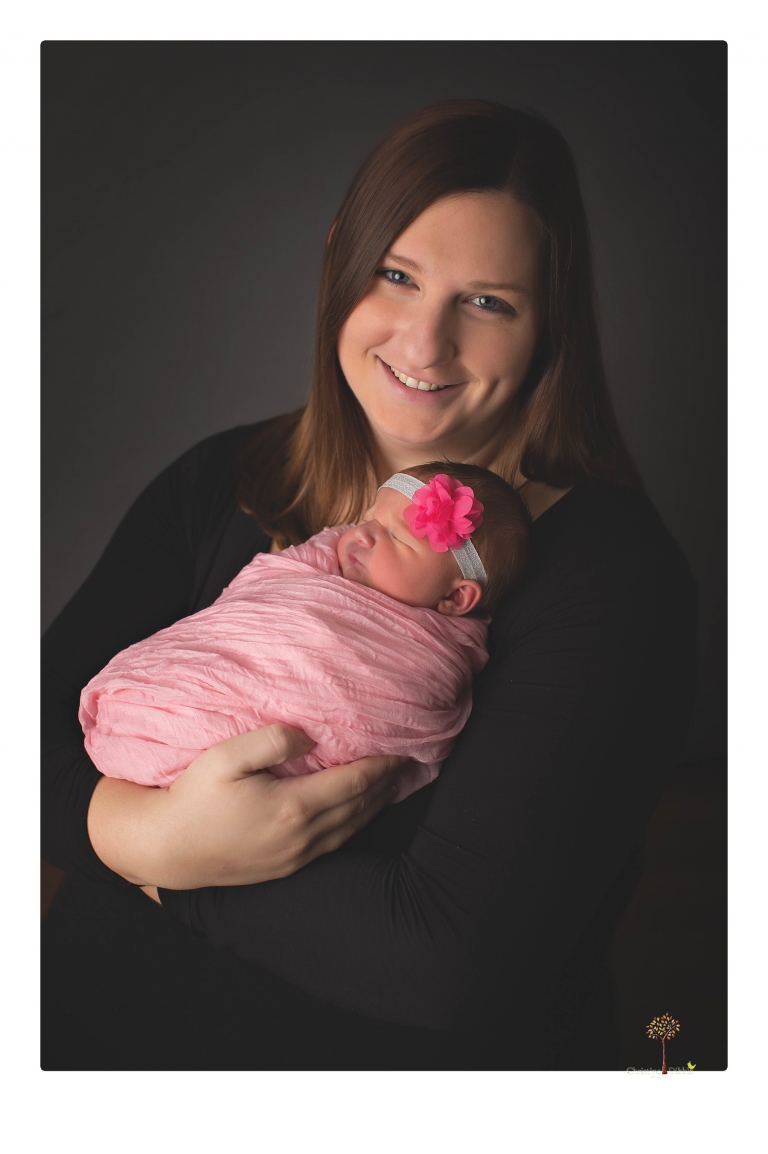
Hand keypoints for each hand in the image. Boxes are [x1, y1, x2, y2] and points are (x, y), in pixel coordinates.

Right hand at [88, 724, 403, 890]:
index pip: (354, 783)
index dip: (382, 766)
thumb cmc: (192, 798)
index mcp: (293, 808)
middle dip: (386, 784)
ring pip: (351, 829)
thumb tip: (308, 736)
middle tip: (406, 762)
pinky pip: (335, 845)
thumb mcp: (224, 758)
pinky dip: (355, 825)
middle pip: (359, 807)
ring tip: (391, 784)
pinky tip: (358, 814)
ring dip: (375, 806)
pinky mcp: (286, 867)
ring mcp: (295, 857)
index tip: (402, 749)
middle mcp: (302, 837)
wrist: (166, 848)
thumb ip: (270, 741)